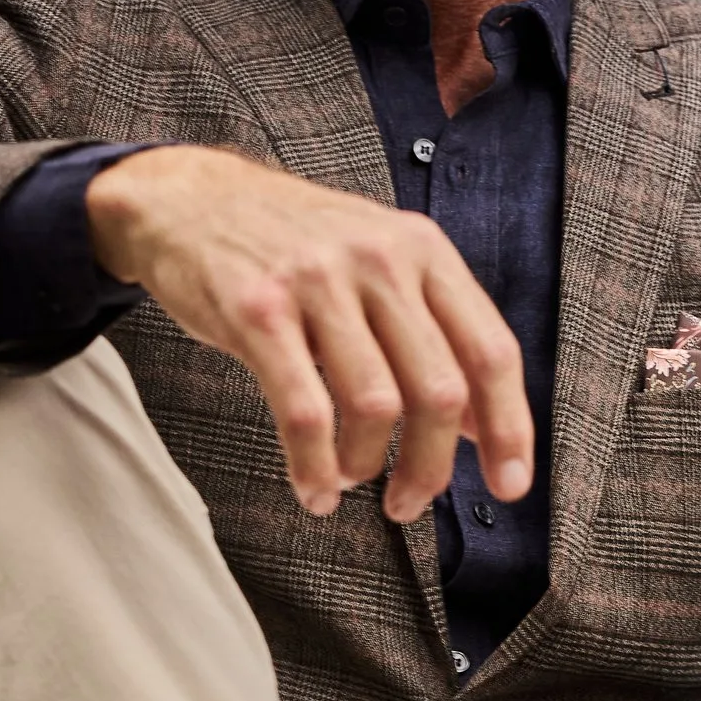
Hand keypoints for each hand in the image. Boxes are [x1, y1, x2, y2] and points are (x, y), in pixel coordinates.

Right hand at [87, 145, 529, 521]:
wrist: (191, 199)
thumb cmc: (294, 247)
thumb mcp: (379, 264)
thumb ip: (433, 333)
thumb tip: (482, 427)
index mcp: (423, 250)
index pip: (491, 350)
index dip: (509, 428)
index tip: (509, 484)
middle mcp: (380, 259)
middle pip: (441, 389)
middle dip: (431, 466)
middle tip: (409, 502)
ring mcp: (318, 280)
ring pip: (377, 406)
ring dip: (368, 466)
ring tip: (352, 481)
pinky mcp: (258, 308)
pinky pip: (305, 410)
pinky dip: (314, 466)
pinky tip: (314, 488)